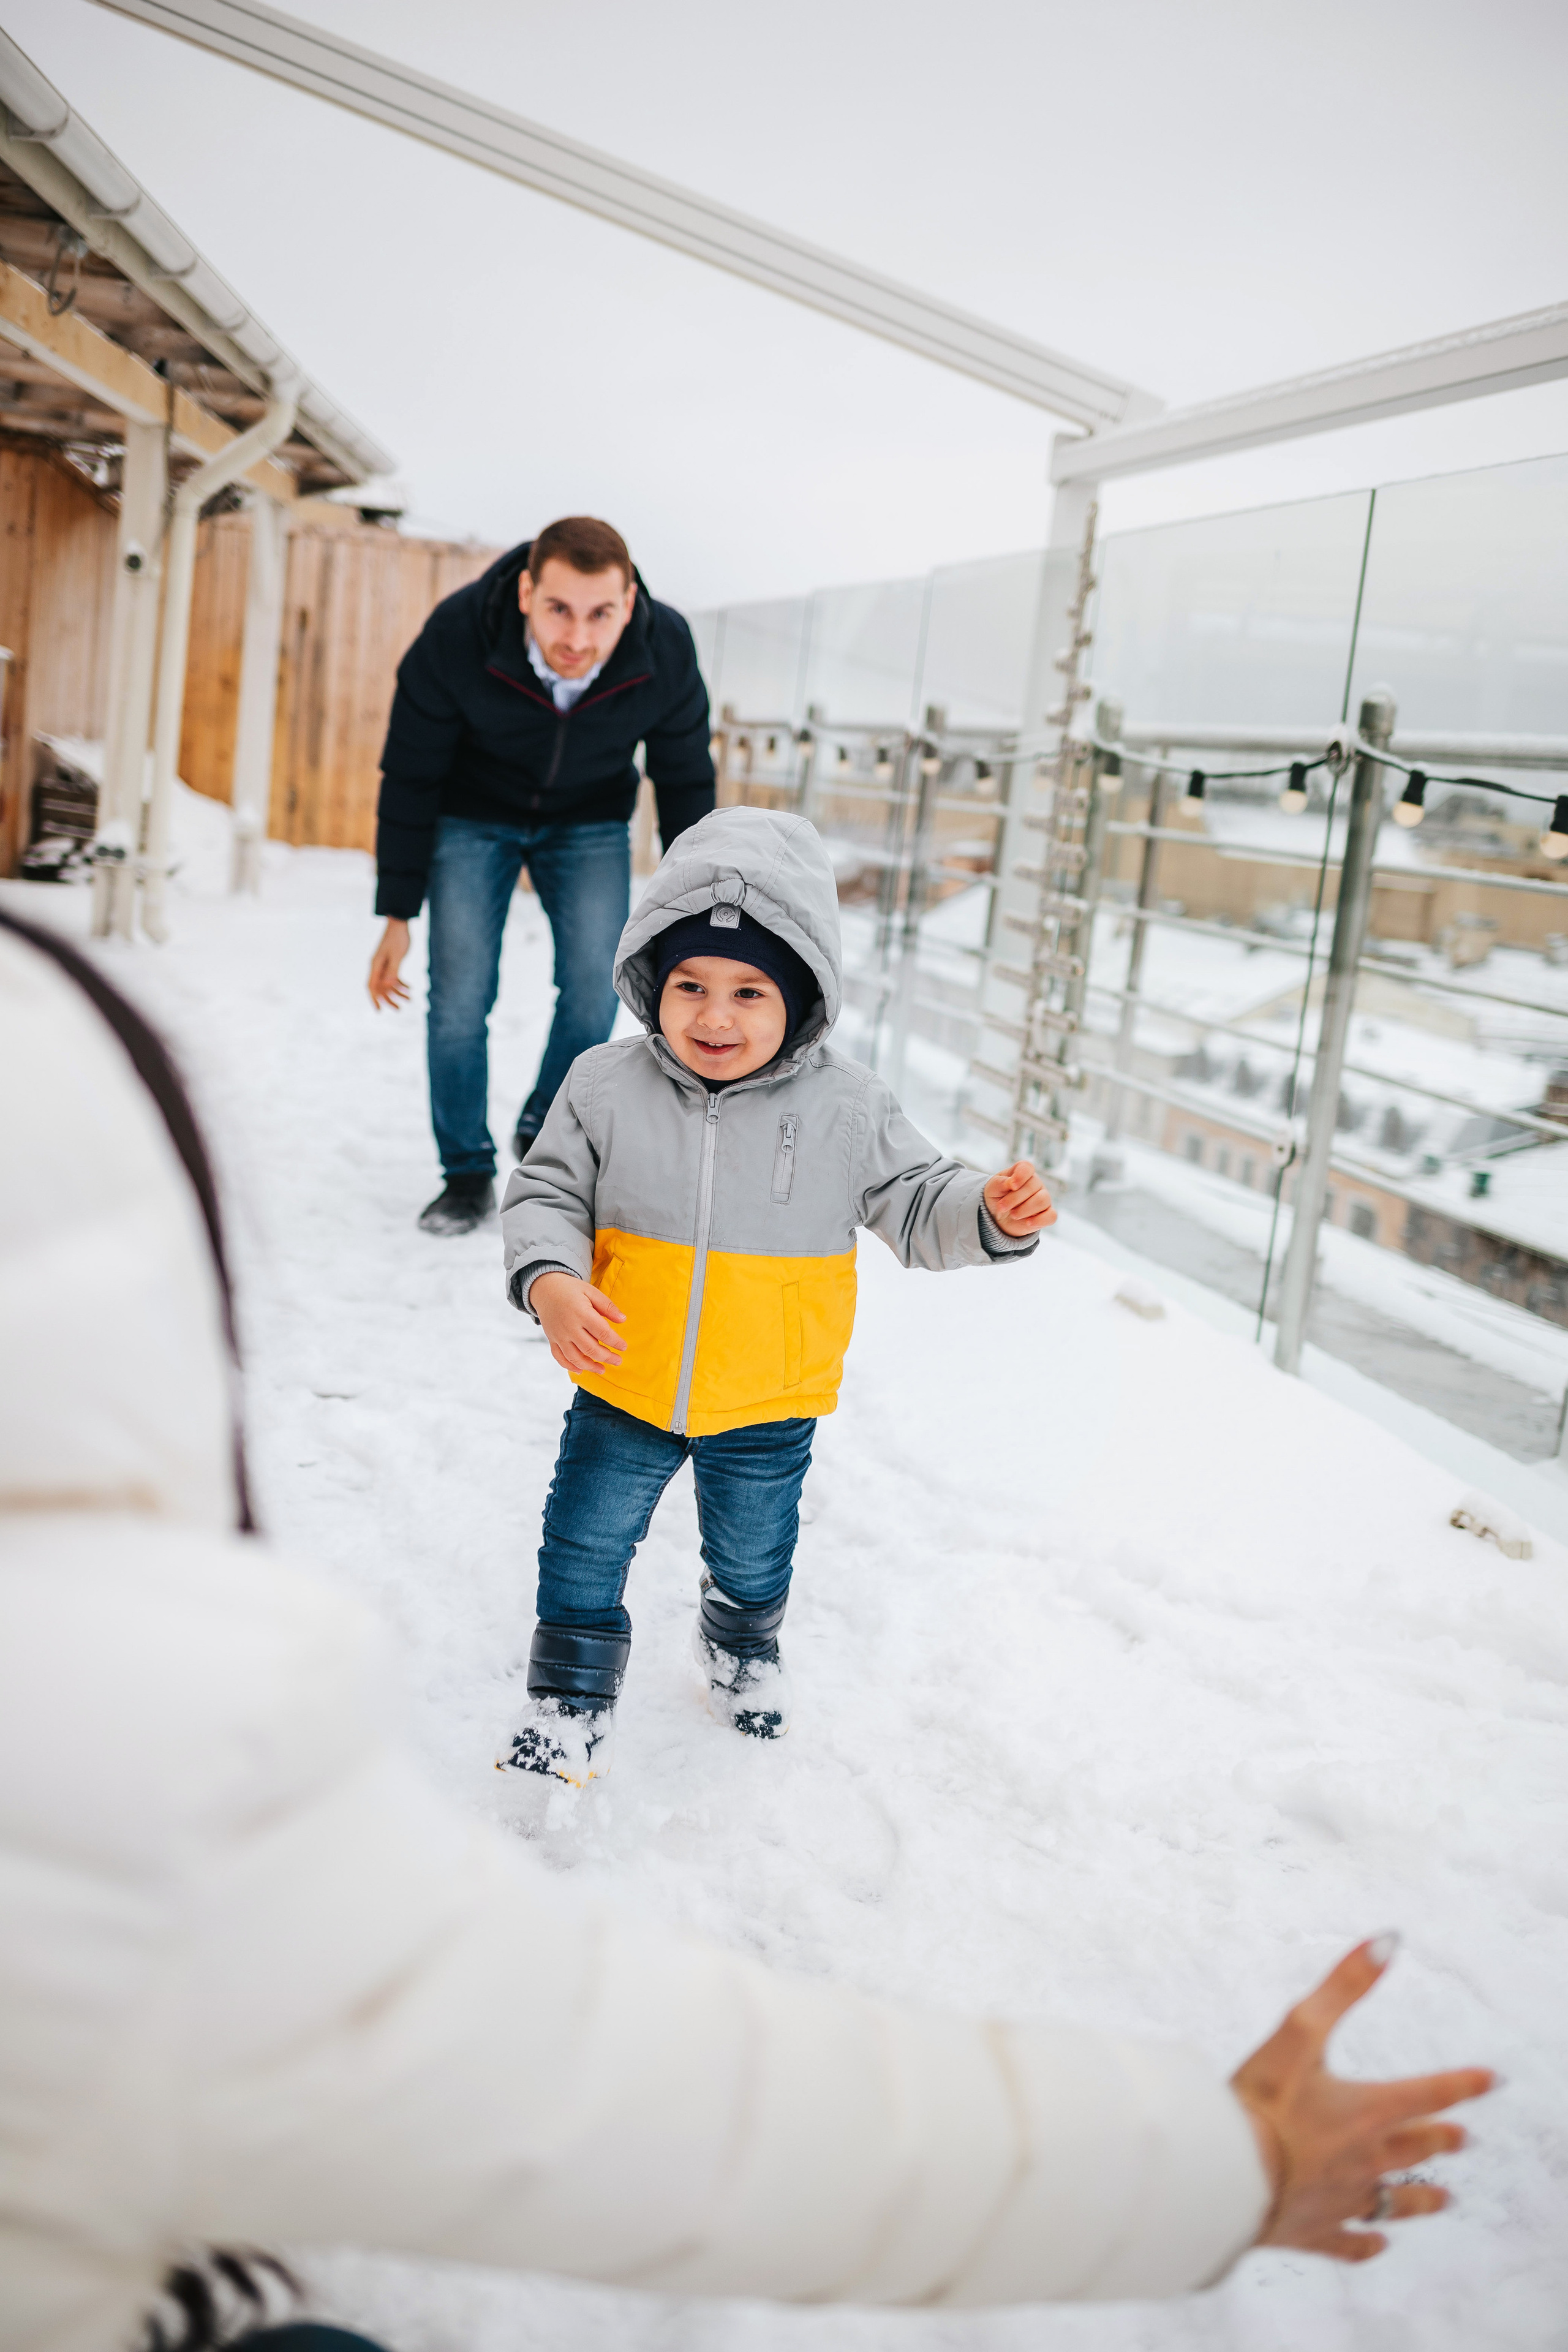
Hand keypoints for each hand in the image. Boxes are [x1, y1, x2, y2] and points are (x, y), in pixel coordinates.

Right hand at [368, 919, 411, 1009]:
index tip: (379, 1010)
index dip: (374, 999)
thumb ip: (392, 970)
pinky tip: (409, 988)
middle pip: (380, 988)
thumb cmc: (398, 939)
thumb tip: (388, 985)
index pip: (371, 986)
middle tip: (399, 1009)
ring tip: (409, 999)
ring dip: (397, 992)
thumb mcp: (397, 955)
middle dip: (389, 999)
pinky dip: (401, 983)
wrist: (400, 924)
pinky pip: (394, 977)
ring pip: (388, 983)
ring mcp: (383, 965)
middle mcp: (377, 966)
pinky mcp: (391, 962)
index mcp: (375, 965)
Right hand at [532, 1272, 627, 1372]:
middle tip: (618, 1361)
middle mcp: (569, 1327)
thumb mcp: (591, 1291)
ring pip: (575, 1357)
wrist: (545, 1289)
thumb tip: (623, 1320)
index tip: (624, 1347)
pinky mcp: (552, 1340)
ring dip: (590, 1366)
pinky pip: (559, 1357)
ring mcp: (559, 1336)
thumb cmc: (571, 1290)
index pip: (602, 1332)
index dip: (615, 1342)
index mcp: (581, 1313)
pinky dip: (569, 1366)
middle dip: (607, 1357)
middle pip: (590, 1348)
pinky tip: (581, 1370)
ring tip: (603, 1369)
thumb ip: (607, 1306)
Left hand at [983, 1160, 1055, 1236]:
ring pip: (1042, 1201)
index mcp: (1022, 1173)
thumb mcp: (992, 1188)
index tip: (1011, 1186)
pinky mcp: (1046, 1214)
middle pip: (1033, 1187)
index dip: (1020, 1176)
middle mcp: (1036, 1183)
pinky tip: (1028, 1223)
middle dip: (1015, 1199)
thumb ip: (1000, 1183)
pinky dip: (1040, 1220)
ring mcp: (1043, 1198)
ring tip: (1012, 1215)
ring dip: (1024, 1209)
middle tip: (1001, 1207)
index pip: (1027, 1168)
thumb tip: (1011, 1182)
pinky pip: (1051, 1216)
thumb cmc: (997, 1197)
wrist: (998, 1217)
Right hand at [1233, 1938, 1493, 2260]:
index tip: (1491, 2079)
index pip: (1429, 2093)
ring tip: (1444, 2198)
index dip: (1462, 2083)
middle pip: (1416, 2147)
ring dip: (1422, 2198)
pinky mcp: (1316, 2229)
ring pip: (1395, 2201)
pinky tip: (1376, 2245)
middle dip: (1442, 2138)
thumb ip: (1344, 1986)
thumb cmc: (1262, 2102)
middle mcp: (1366, 2158)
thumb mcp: (1299, 2031)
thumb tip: (1386, 1941)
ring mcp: (1343, 2198)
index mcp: (1366, 2112)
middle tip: (1464, 2137)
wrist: (1227, 2177)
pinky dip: (1367, 2244)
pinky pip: (1351, 2242)